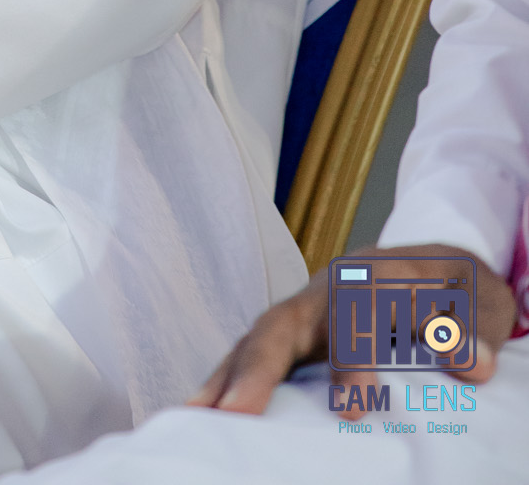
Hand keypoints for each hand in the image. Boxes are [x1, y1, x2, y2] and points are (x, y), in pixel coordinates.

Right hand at [190, 245, 517, 415]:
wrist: (435, 262)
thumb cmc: (456, 288)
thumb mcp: (479, 301)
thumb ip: (473, 329)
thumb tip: (471, 363)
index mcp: (372, 276)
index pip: (354, 317)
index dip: (351, 359)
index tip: (351, 408)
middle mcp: (326, 290)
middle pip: (282, 322)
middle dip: (257, 366)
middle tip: (233, 412)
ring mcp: (304, 309)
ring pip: (257, 337)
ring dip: (227, 375)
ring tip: (197, 414)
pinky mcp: (295, 332)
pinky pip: (254, 352)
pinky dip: (226, 376)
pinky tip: (201, 406)